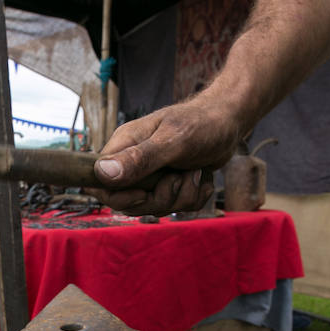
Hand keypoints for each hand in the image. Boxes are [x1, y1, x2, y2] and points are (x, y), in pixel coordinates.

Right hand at [88, 94, 239, 215]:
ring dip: (182, 196)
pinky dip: (193, 197)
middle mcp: (133, 163)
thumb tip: (103, 173)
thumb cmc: (201, 124)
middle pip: (129, 203)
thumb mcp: (172, 141)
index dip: (120, 198)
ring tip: (195, 172)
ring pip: (155, 207)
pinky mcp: (169, 186)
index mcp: (124, 147)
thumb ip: (139, 159)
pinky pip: (175, 208)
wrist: (229, 122)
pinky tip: (201, 177)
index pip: (100, 184)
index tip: (145, 193)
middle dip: (160, 199)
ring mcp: (151, 177)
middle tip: (180, 177)